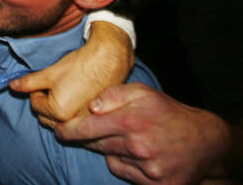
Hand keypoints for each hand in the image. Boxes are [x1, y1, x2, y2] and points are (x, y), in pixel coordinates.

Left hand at [11, 21, 133, 126]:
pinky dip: (71, 112)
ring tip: (66, 91)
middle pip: (47, 116)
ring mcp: (86, 122)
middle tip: (54, 86)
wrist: (109, 60)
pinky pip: (76, 119)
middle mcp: (73, 122)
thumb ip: (29, 83)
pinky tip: (77, 96)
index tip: (47, 81)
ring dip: (57, 109)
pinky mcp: (96, 118)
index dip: (37, 91)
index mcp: (59, 112)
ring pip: (60, 120)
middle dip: (46, 102)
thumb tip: (12, 86)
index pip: (35, 105)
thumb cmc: (79, 65)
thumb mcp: (49, 73)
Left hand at [56, 83, 231, 183]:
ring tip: (127, 139)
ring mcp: (147, 169)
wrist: (205, 142)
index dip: (67, 130)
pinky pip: (124, 172)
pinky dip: (124, 164)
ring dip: (110, 149)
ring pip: (109, 158)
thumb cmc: (169, 113)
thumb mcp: (143, 92)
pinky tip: (138, 154)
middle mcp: (138, 147)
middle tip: (91, 129)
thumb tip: (90, 107)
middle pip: (95, 144)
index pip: (86, 129)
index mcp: (131, 121)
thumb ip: (113, 94)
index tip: (57, 130)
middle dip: (87, 137)